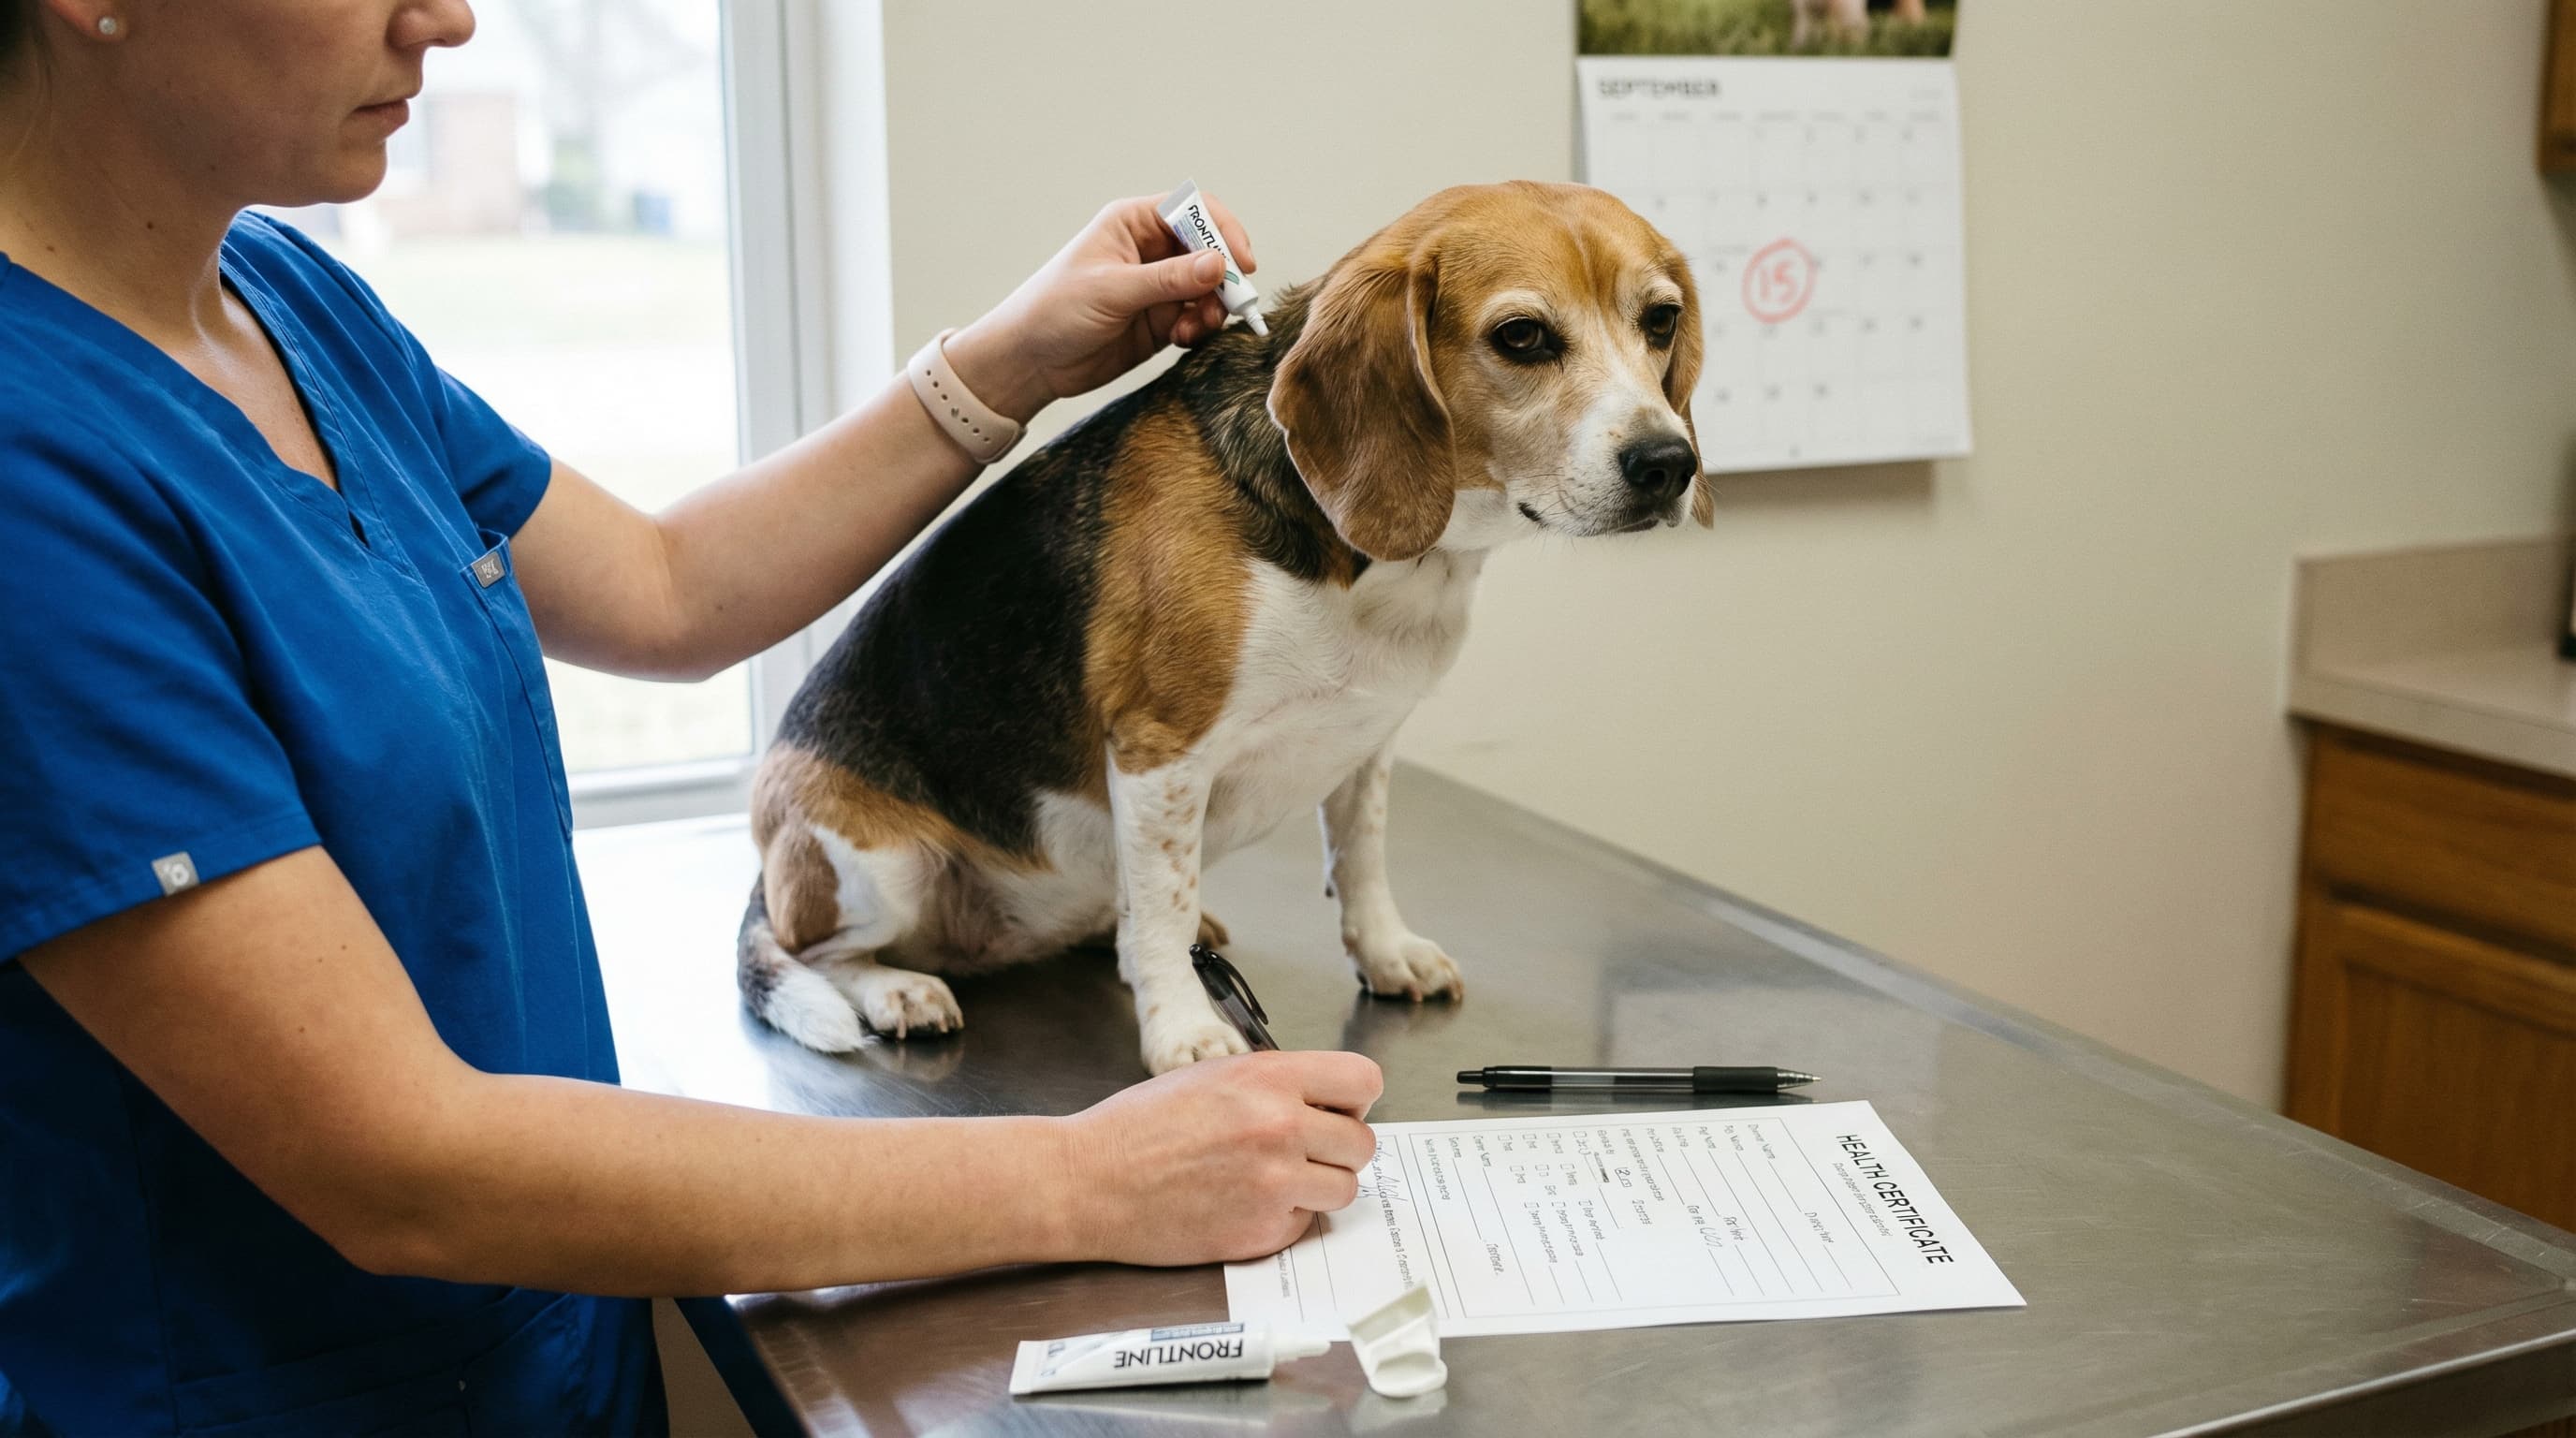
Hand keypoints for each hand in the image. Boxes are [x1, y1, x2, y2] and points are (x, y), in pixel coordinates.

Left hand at [942, 192, 1260, 423]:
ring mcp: (1159, 286)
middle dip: (1224, 277)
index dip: (1222, 231)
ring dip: (1213, 307)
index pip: (1193, 211)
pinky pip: (1199, 317)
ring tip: (1195, 328)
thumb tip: (1218, 265)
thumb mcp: (1112, 290)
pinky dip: (1201, 328)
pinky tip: (1183, 339)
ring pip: (1209, 288)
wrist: (1031, 361)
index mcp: (1134, 223)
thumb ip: (1167, 279)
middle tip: (1231, 304)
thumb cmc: (1054, 310)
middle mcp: (1151, 250)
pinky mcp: (1162, 320)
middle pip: (1210, 251)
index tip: (1241, 262)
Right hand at [1055, 1049, 1381, 1265]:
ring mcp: (1275, 1184)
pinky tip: (1243, 1204)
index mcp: (1270, 1078)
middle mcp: (1281, 1127)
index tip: (1335, 1111)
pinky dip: (1284, 1218)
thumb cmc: (1140, 1125)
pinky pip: (1305, 1224)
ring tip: (1273, 1180)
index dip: (1353, 1100)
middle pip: (1362, 1143)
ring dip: (1318, 1186)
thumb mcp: (1212, 1075)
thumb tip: (1322, 1100)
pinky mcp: (1262, 1232)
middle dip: (1337, 1149)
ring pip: (1344, 1188)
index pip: (1363, 1081)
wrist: (1090, 1181)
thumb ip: (1274, 1084)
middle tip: (1302, 1152)